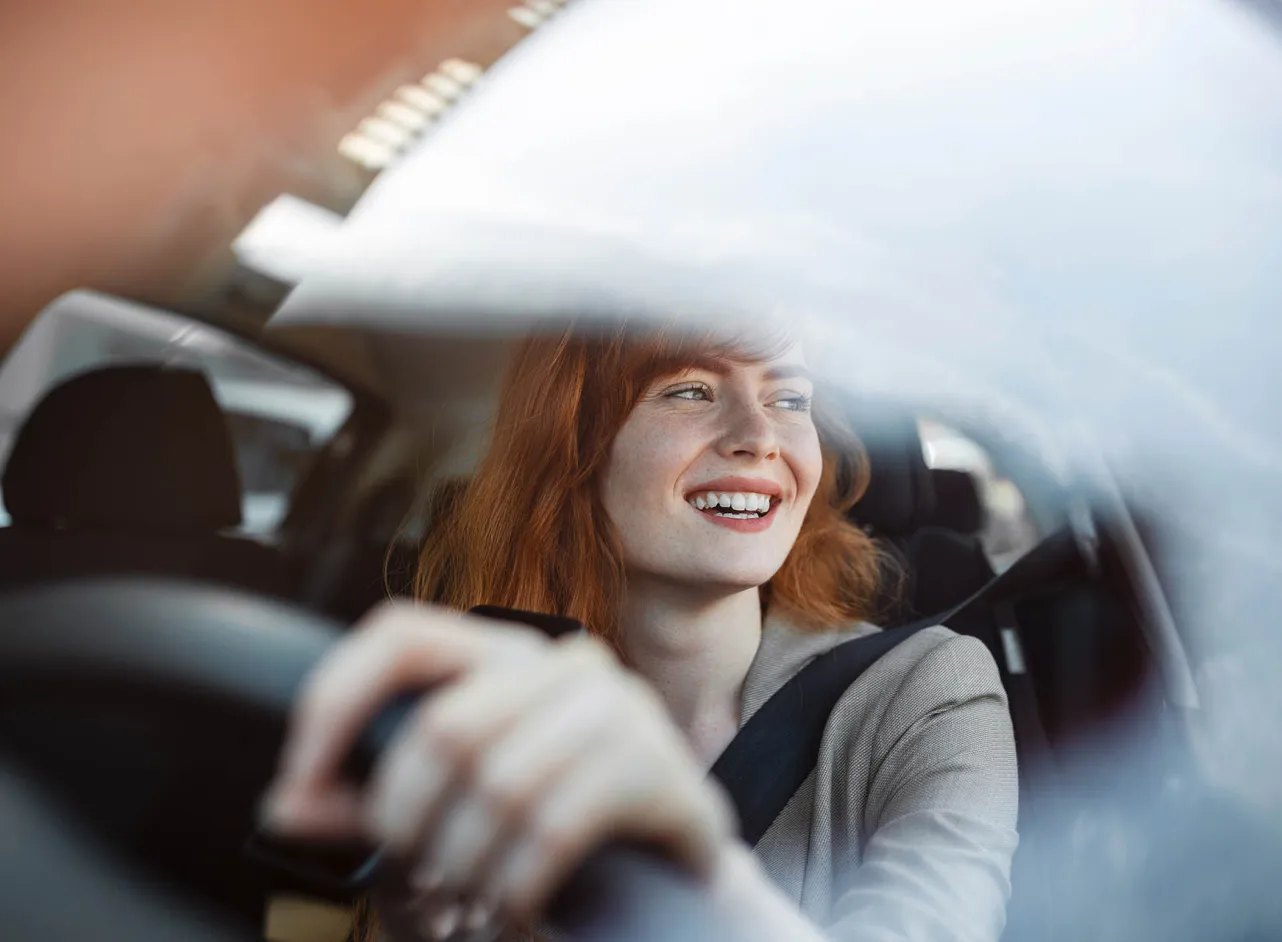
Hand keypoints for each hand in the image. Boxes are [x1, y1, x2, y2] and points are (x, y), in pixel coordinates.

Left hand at [262, 602, 734, 929]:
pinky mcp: (655, 765)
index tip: (299, 782)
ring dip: (462, 863)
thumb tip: (287, 807)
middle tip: (406, 869)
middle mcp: (561, 663)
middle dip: (404, 818)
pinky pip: (554, 829)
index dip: (336, 700)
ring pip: (498, 785)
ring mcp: (616, 706)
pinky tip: (513, 902)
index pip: (401, 634)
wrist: (671, 861)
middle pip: (444, 728)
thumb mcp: (454, 801)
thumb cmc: (552, 816)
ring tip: (464, 894)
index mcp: (502, 653)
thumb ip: (375, 797)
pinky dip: (515, 883)